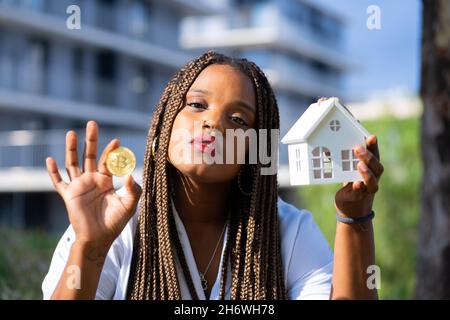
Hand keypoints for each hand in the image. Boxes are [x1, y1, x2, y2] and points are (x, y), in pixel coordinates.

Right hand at [46, 121, 141, 247]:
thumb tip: (131, 174)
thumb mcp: (129, 205)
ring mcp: (79, 186)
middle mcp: (92, 180)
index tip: (117, 141)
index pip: (108, 162)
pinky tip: (49, 159)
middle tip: (92, 123)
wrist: (99, 238)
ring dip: (71, 149)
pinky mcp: (69, 195)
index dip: (112, 152)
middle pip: (90, 156)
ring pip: (73, 163)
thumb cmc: (115, 222)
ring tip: (71, 133)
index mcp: (106, 181)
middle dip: (91, 140)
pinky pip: (59, 182)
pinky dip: (53, 172)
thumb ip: (134, 190)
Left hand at [334, 134, 383, 217]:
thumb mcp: (349, 169)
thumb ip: (347, 157)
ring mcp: (367, 190)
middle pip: (377, 168)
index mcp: (371, 169)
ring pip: (372, 182)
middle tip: (357, 148)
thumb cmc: (351, 184)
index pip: (375, 155)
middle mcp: (373, 179)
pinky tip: (356, 184)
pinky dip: (359, 189)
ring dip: (367, 173)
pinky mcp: (358, 198)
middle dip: (369, 157)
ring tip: (360, 165)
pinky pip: (360, 194)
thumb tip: (340, 137)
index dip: (374, 146)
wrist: (351, 208)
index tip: (371, 136)